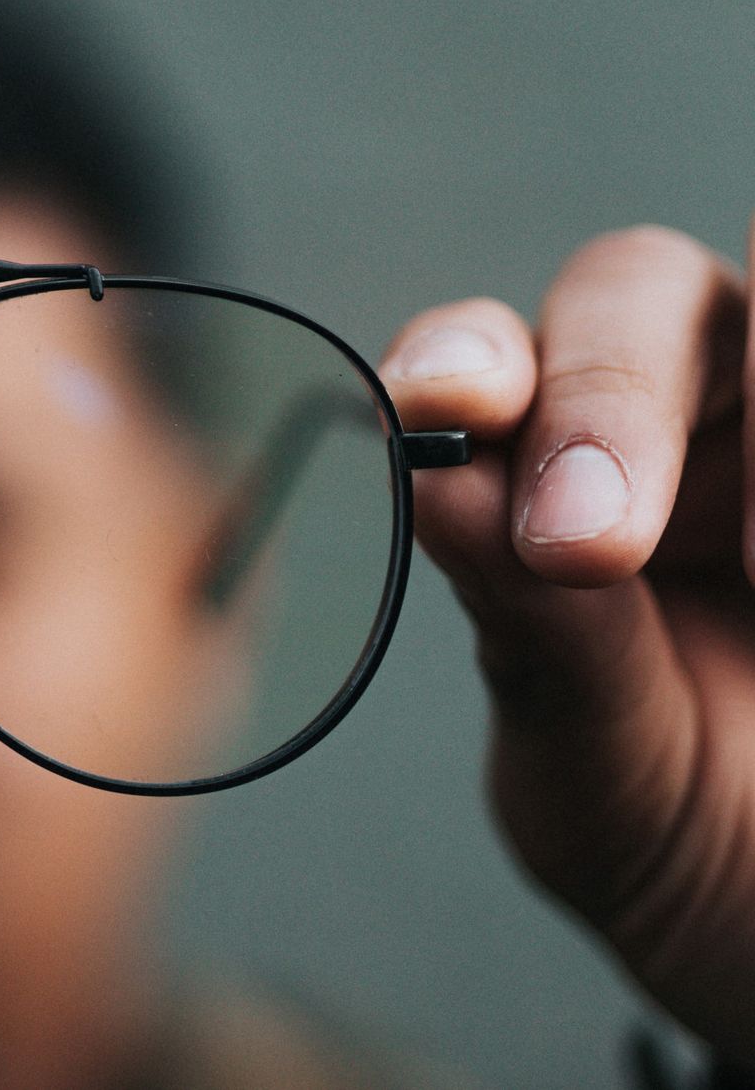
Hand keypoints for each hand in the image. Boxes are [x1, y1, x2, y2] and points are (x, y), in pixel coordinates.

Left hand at [383, 220, 754, 1063]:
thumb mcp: (593, 753)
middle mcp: (681, 416)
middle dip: (612, 393)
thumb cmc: (675, 828)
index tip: (442, 408)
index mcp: (547, 471)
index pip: (491, 355)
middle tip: (589, 543)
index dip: (465, 354)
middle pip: (643, 287)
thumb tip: (435, 476)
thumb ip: (535, 627)